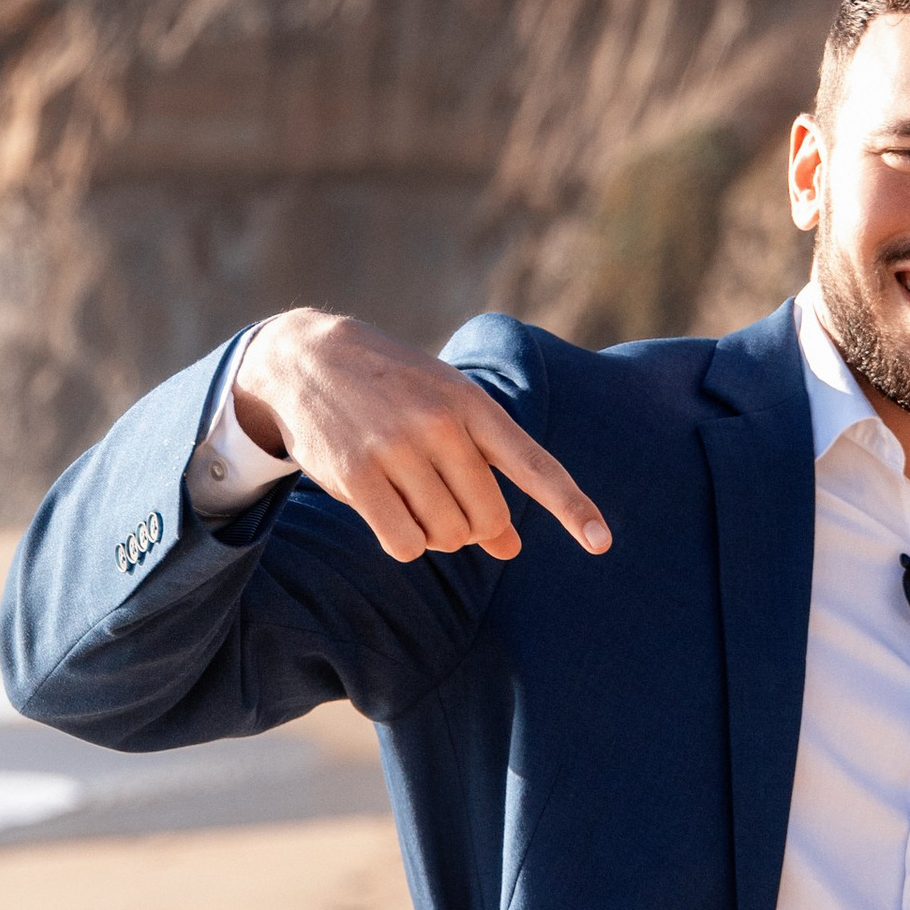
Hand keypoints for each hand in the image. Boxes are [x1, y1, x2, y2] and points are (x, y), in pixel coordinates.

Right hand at [234, 310, 610, 567]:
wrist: (307, 358)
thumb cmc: (394, 390)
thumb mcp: (447, 413)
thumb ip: (484, 473)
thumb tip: (512, 550)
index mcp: (474, 404)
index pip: (535, 465)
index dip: (571, 507)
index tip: (601, 542)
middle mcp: (440, 424)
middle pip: (486, 518)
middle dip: (473, 528)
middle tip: (446, 502)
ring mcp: (397, 449)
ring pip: (445, 536)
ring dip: (436, 535)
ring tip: (413, 498)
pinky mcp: (357, 475)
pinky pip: (404, 544)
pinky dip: (405, 542)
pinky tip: (390, 513)